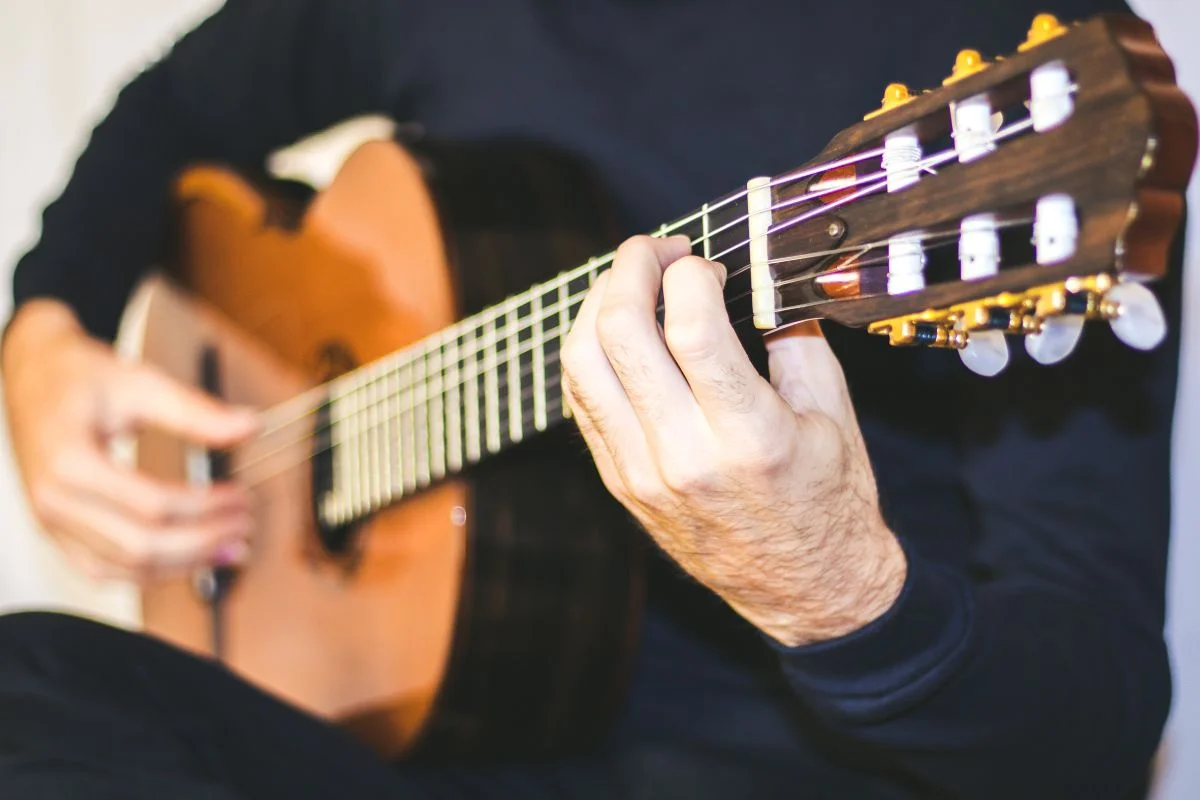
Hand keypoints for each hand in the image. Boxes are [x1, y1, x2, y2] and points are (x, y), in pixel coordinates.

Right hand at [3, 300, 258, 583]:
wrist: (34, 378)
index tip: (243, 496)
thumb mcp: (142, 383)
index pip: (152, 504)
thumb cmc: (84, 378)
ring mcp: (51, 524)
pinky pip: (106, 570)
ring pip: (126, 568)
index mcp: (71, 463)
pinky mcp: (57, 534)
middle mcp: (54, 502)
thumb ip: (196, 411)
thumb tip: (252, 427)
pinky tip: (193, 557)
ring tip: (231, 548)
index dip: (207, 507)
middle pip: (140, 546)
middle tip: (244, 525)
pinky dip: (153, 571)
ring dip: (185, 565)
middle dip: (202, 542)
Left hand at [561, 236, 906, 646]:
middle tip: (657, 249)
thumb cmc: (831, 501)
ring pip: (581, 364)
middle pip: (619, 333)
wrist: (808, 594)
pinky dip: (591, 353)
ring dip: (598, 305)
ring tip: (632, 283)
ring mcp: (642, 475)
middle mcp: (684, 457)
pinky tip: (619, 334)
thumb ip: (793, 334)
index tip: (707, 264)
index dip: (689, 273)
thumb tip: (755, 271)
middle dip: (631, 268)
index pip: (690, 327)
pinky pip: (581, 402)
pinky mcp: (621, 485)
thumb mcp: (833, 413)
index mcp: (750, 437)